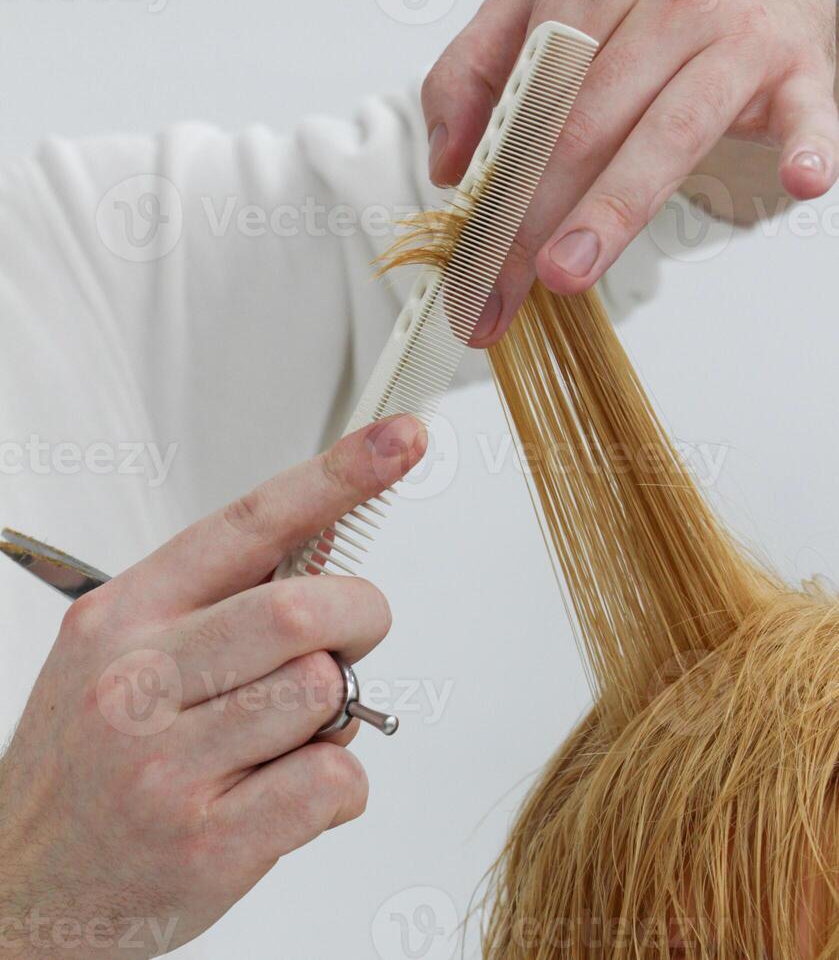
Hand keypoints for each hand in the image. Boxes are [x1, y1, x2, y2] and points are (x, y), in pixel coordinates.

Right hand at [0, 415, 425, 957]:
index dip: (340, 475)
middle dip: (360, 617)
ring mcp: (167, 764)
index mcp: (126, 612)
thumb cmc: (88, 764)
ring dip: (339, 710)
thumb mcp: (120, 656)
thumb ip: (218, 604)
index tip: (403, 441)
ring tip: (289, 735)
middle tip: (350, 640)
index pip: (254, 521)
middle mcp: (139, 678)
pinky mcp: (206, 841)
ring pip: (326, 692)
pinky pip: (334, 778)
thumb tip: (327, 559)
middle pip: (306, 611)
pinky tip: (288, 794)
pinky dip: (341, 782)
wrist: (24, 889)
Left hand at [422, 0, 838, 343]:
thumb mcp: (547, 13)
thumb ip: (479, 72)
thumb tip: (448, 163)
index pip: (525, 103)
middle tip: (497, 293)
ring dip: (612, 206)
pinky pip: (804, 108)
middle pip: (581, 126)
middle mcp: (659, 5)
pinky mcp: (795, 68)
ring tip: (567, 271)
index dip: (489, 189)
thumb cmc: (649, 2)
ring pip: (665, 129)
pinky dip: (805, 142)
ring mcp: (730, 38)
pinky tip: (801, 178)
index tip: (468, 263)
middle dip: (530, 222)